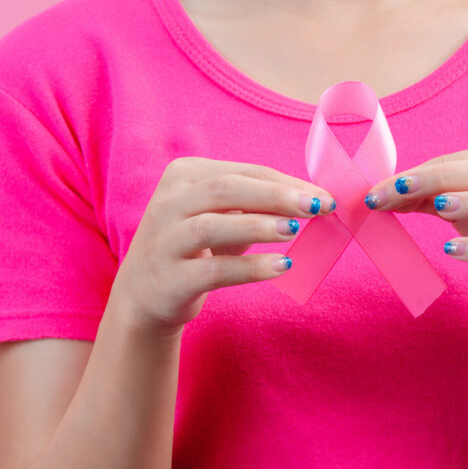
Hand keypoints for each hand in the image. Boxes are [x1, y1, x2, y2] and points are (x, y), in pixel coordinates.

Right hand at [113, 157, 336, 330]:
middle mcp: (168, 203)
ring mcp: (165, 241)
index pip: (242, 173)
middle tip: (317, 207)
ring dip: (257, 226)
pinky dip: (249, 267)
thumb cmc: (193, 249)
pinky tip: (280, 266)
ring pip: (212, 225)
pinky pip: (213, 270)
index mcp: (182, 176)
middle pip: (225, 190)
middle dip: (276, 196)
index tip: (325, 197)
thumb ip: (255, 206)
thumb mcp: (219, 218)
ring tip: (294, 230)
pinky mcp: (169, 279)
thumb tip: (313, 200)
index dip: (286, 183)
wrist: (142, 295)